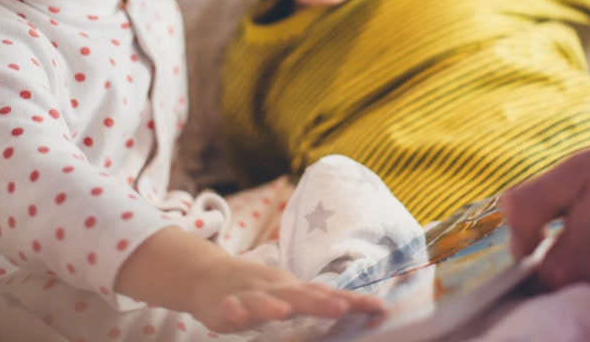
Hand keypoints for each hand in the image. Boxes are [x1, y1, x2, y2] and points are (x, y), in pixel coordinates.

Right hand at [115, 225, 383, 332]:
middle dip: (319, 301)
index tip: (379, 308)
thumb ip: (318, 299)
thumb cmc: (259, 288)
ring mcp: (249, 295)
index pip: (327, 293)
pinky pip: (229, 308)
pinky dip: (233, 310)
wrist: (211, 275)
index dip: (352, 301)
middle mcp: (275, 289)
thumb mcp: (291, 292)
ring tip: (285, 311)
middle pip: (299, 295)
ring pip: (262, 300)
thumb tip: (355, 305)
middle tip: (340, 307)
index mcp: (294, 288)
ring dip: (273, 305)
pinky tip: (236, 315)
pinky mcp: (224, 305)